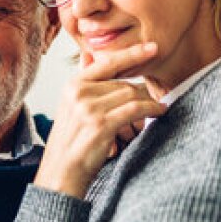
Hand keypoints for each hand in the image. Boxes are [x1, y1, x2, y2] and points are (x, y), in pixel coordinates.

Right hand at [34, 42, 166, 198]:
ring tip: (158, 108)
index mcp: (72, 86)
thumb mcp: (71, 108)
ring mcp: (89, 108)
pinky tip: (160, 112)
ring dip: (149, 101)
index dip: (131, 54)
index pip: (106, 62)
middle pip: (123, 82)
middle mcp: (78, 93)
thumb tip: (90, 56)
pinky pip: (135, 109)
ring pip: (131, 94)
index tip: (152, 47)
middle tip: (154, 101)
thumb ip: (85, 84)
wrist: (61, 174)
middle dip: (141, 92)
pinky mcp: (101, 124)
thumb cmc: (70, 144)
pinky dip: (152, 109)